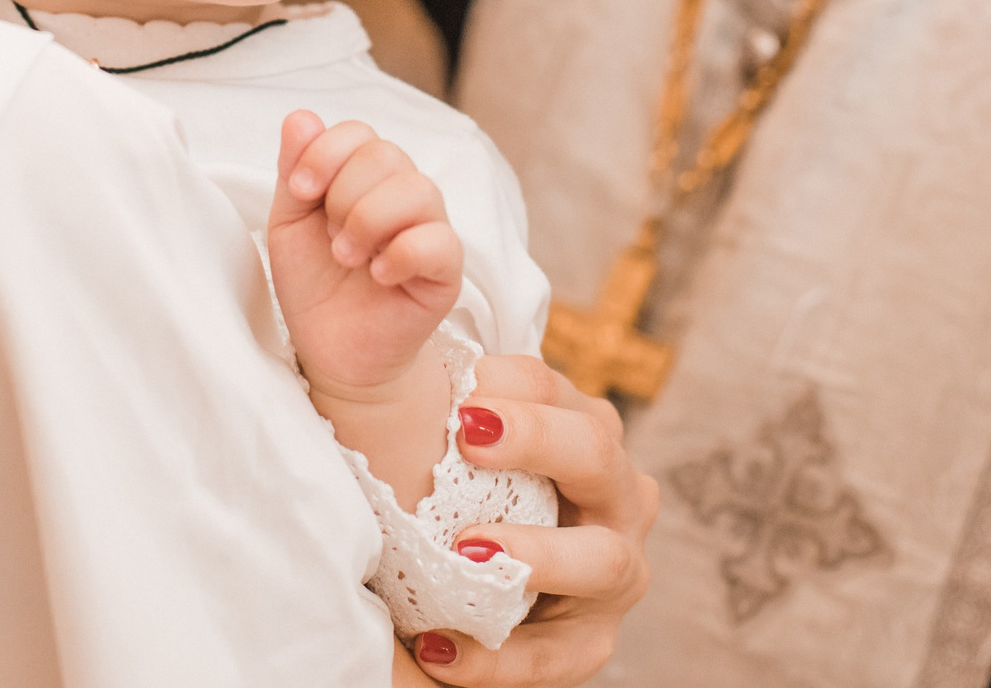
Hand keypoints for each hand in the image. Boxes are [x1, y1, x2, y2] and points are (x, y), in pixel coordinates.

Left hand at [267, 110, 461, 399]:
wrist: (332, 352)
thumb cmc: (314, 284)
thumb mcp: (289, 224)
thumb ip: (295, 171)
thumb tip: (301, 116)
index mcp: (364, 176)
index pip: (359, 133)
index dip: (325, 153)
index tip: (301, 191)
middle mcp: (403, 194)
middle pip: (386, 155)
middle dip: (344, 194)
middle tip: (330, 237)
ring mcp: (429, 229)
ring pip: (417, 189)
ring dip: (369, 222)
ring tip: (348, 257)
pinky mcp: (446, 270)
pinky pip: (439, 241)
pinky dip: (400, 254)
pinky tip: (378, 276)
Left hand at [407, 355, 657, 685]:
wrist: (473, 584)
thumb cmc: (455, 494)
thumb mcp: (449, 443)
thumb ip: (437, 401)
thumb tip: (376, 334)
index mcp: (581, 428)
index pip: (549, 386)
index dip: (507, 383)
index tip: (456, 393)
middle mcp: (613, 493)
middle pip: (597, 451)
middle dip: (540, 441)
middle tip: (469, 435)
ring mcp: (613, 568)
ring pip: (602, 560)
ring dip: (540, 555)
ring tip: (472, 553)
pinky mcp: (590, 641)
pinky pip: (557, 657)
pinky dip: (499, 659)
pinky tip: (439, 652)